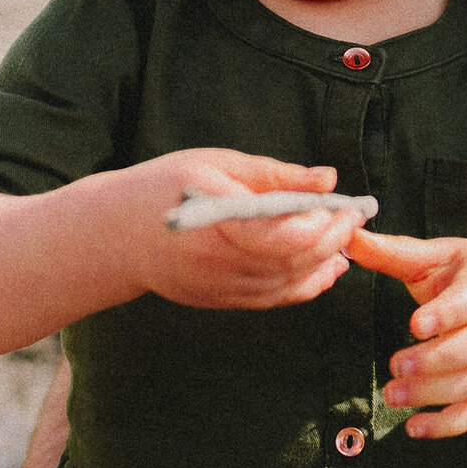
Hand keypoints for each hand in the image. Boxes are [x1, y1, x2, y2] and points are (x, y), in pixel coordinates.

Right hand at [131, 150, 364, 311]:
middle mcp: (219, 265)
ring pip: (289, 285)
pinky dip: (306, 285)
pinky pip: (274, 299)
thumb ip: (274, 175)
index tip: (344, 204)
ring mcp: (220, 289)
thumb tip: (327, 179)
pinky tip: (325, 267)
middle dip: (333, 240)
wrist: (112, 235)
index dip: (323, 225)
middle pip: (294, 262)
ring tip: (346, 239)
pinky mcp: (221, 301)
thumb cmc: (164, 187)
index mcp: (217, 224)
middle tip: (354, 216)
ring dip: (326, 263)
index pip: (285, 237)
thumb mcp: (216, 165)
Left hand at [345, 231, 466, 437]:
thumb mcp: (435, 256)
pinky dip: (449, 424)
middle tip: (395, 367)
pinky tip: (415, 428)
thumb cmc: (464, 273)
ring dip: (435, 394)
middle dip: (436, 361)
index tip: (414, 325)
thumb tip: (347, 235)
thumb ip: (392, 251)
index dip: (446, 314)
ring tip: (392, 396)